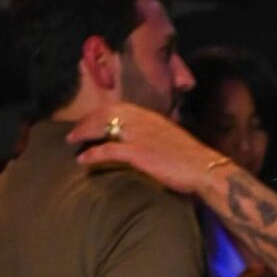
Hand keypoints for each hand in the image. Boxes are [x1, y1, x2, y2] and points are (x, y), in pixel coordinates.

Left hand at [73, 100, 216, 195]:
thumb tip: (150, 144)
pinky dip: (93, 154)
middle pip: (107, 112)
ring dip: (85, 133)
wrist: (204, 168)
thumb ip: (158, 137)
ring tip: (72, 141)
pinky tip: (82, 160)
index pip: (120, 108)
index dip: (101, 113)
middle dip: (88, 120)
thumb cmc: (193, 160)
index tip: (91, 120)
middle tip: (74, 131)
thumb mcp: (173, 141)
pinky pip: (108, 150)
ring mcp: (139, 135)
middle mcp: (143, 121)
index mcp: (152, 117)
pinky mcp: (138, 152)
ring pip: (104, 127)